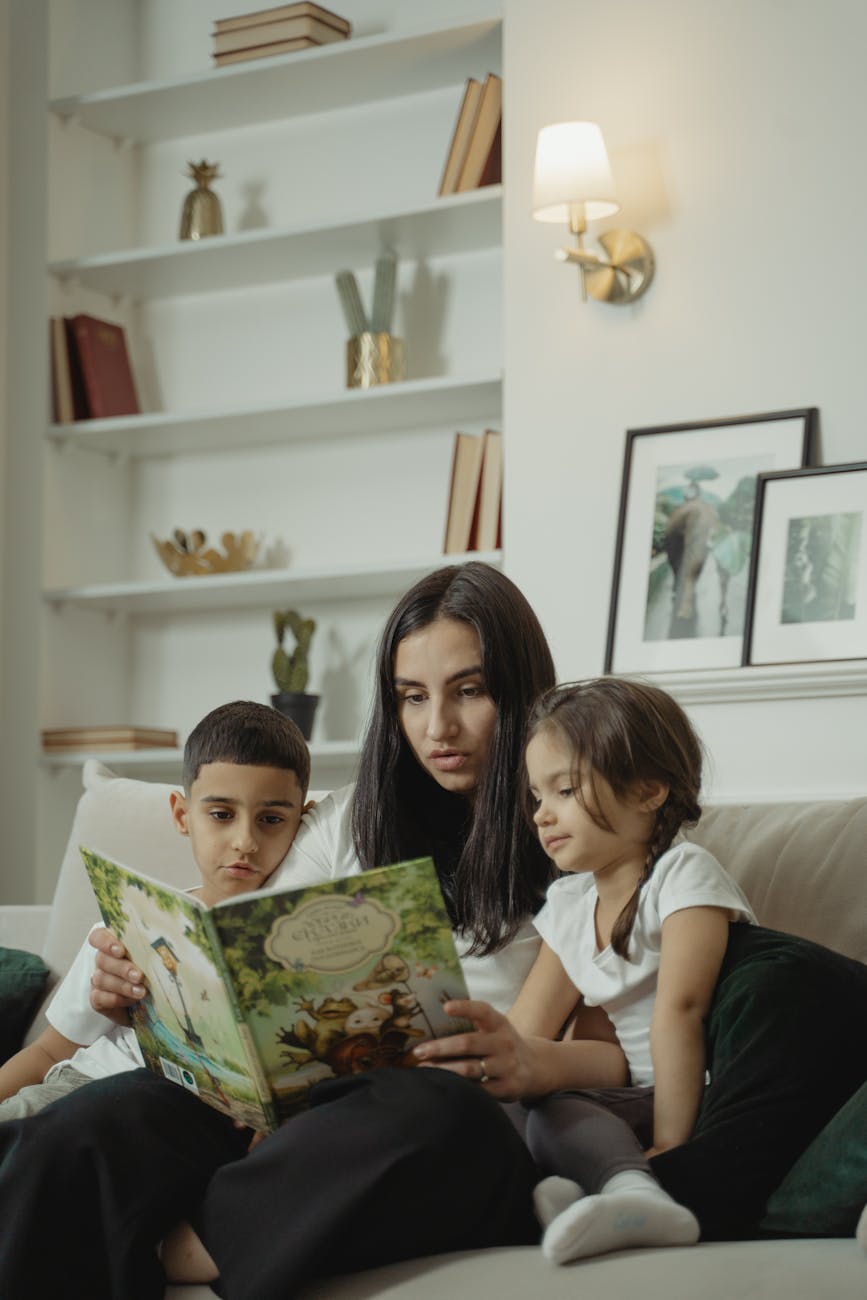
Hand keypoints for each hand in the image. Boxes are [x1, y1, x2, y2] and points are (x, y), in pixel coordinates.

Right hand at [88, 926, 146, 1014]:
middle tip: (139, 976)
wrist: (146, 1001)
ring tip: (141, 991)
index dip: (105, 941)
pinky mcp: (97, 999)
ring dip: (123, 986)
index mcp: (113, 944)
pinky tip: (131, 1000)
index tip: (121, 950)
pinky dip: (116, 999)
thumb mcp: (154, 955)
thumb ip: (153, 945)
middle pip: (102, 959)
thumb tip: (168, 934)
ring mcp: (98, 979)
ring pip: (101, 979)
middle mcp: (103, 960)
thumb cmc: (152, 970)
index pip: (98, 936)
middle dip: (122, 968)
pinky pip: (99, 998)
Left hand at [412, 999, 541, 1101]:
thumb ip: (473, 1023)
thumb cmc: (502, 1044)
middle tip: (418, 1052)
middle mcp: (504, 1043)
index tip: (445, 1007)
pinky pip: (479, 1090)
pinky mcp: (507, 1088)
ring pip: (470, 1069)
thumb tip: (432, 1021)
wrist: (536, 1067)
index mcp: (499, 1023)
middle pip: (468, 1043)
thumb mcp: (495, 1028)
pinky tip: (445, 1086)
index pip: (483, 1011)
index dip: (465, 1007)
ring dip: (444, 1070)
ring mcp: (507, 1066)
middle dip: (440, 1048)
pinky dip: (460, 1088)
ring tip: (424, 1069)